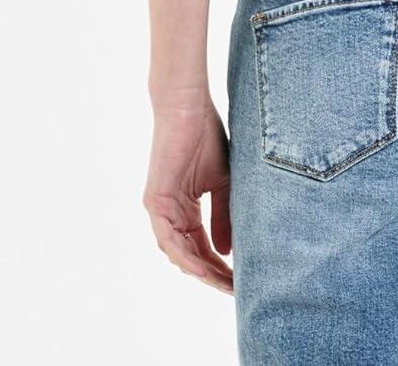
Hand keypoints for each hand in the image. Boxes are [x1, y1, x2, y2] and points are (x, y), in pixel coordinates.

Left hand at [142, 100, 233, 292]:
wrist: (188, 107)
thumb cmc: (205, 136)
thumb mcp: (222, 183)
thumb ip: (224, 216)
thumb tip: (228, 253)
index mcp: (185, 210)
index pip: (203, 247)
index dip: (221, 267)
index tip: (242, 280)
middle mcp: (170, 214)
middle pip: (191, 256)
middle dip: (214, 275)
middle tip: (236, 290)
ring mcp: (160, 210)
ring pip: (178, 253)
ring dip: (201, 271)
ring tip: (224, 284)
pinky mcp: (155, 201)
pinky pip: (168, 238)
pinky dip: (185, 255)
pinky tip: (203, 267)